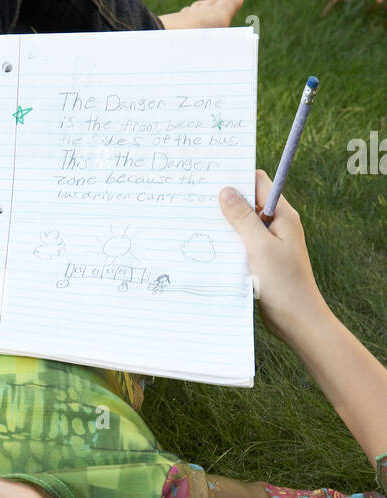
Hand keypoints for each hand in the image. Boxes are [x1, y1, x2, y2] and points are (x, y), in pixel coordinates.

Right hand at [218, 170, 326, 339]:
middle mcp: (278, 225)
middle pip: (249, 202)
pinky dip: (230, 242)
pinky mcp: (263, 259)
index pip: (259, 182)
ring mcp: (271, 243)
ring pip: (244, 224)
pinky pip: (243, 243)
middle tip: (199, 201)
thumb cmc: (284, 283)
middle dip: (227, 201)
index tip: (212, 179)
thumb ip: (243, 218)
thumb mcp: (259, 246)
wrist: (298, 320)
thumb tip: (226, 191)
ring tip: (201, 224)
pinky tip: (212, 247)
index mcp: (282, 215)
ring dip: (226, 224)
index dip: (237, 178)